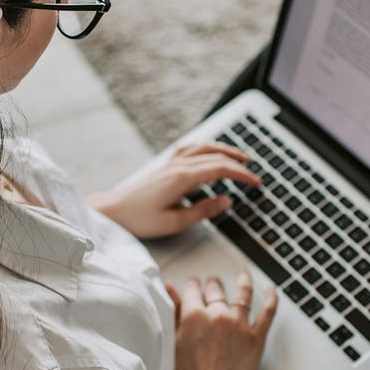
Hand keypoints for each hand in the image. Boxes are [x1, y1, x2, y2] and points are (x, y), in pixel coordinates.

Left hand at [88, 142, 259, 238]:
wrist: (113, 211)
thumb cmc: (140, 219)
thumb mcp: (174, 222)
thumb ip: (203, 211)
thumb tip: (227, 200)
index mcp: (182, 178)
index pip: (220, 169)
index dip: (241, 175)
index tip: (256, 183)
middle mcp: (177, 165)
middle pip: (215, 156)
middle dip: (238, 163)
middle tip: (254, 173)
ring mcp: (170, 163)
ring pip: (203, 148)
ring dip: (225, 150)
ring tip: (240, 157)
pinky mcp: (165, 166)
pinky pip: (191, 148)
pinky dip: (206, 147)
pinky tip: (211, 152)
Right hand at [167, 270, 278, 369]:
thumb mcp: (173, 342)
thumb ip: (173, 312)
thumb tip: (170, 289)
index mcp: (193, 315)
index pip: (193, 289)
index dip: (192, 285)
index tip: (194, 284)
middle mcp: (217, 315)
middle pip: (216, 290)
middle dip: (213, 284)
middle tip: (212, 282)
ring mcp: (239, 325)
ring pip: (243, 294)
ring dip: (242, 280)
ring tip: (242, 274)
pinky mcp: (256, 339)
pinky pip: (268, 313)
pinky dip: (271, 299)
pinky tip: (272, 291)